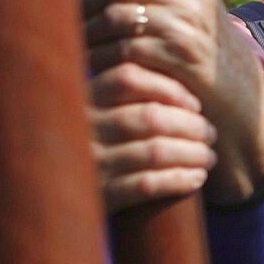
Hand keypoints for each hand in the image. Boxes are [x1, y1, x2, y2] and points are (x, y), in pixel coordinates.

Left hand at [80, 0, 263, 202]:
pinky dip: (101, 57)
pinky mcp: (180, 55)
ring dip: (88, 30)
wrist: (233, 84)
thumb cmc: (193, 38)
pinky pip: (125, 50)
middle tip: (67, 13)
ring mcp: (186, 22)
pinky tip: (91, 63)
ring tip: (75, 39)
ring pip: (115, 16)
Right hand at [89, 63, 216, 214]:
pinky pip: (147, 185)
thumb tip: (177, 69)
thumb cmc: (87, 147)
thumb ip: (119, 93)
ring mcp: (91, 162)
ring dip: (192, 154)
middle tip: (211, 133)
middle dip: (191, 126)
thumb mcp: (92, 112)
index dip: (169, 88)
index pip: (128, 78)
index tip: (195, 104)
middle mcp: (84, 127)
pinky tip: (197, 178)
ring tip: (209, 157)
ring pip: (155, 152)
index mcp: (82, 98)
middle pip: (150, 116)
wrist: (51, 194)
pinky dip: (178, 180)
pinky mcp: (100, 195)